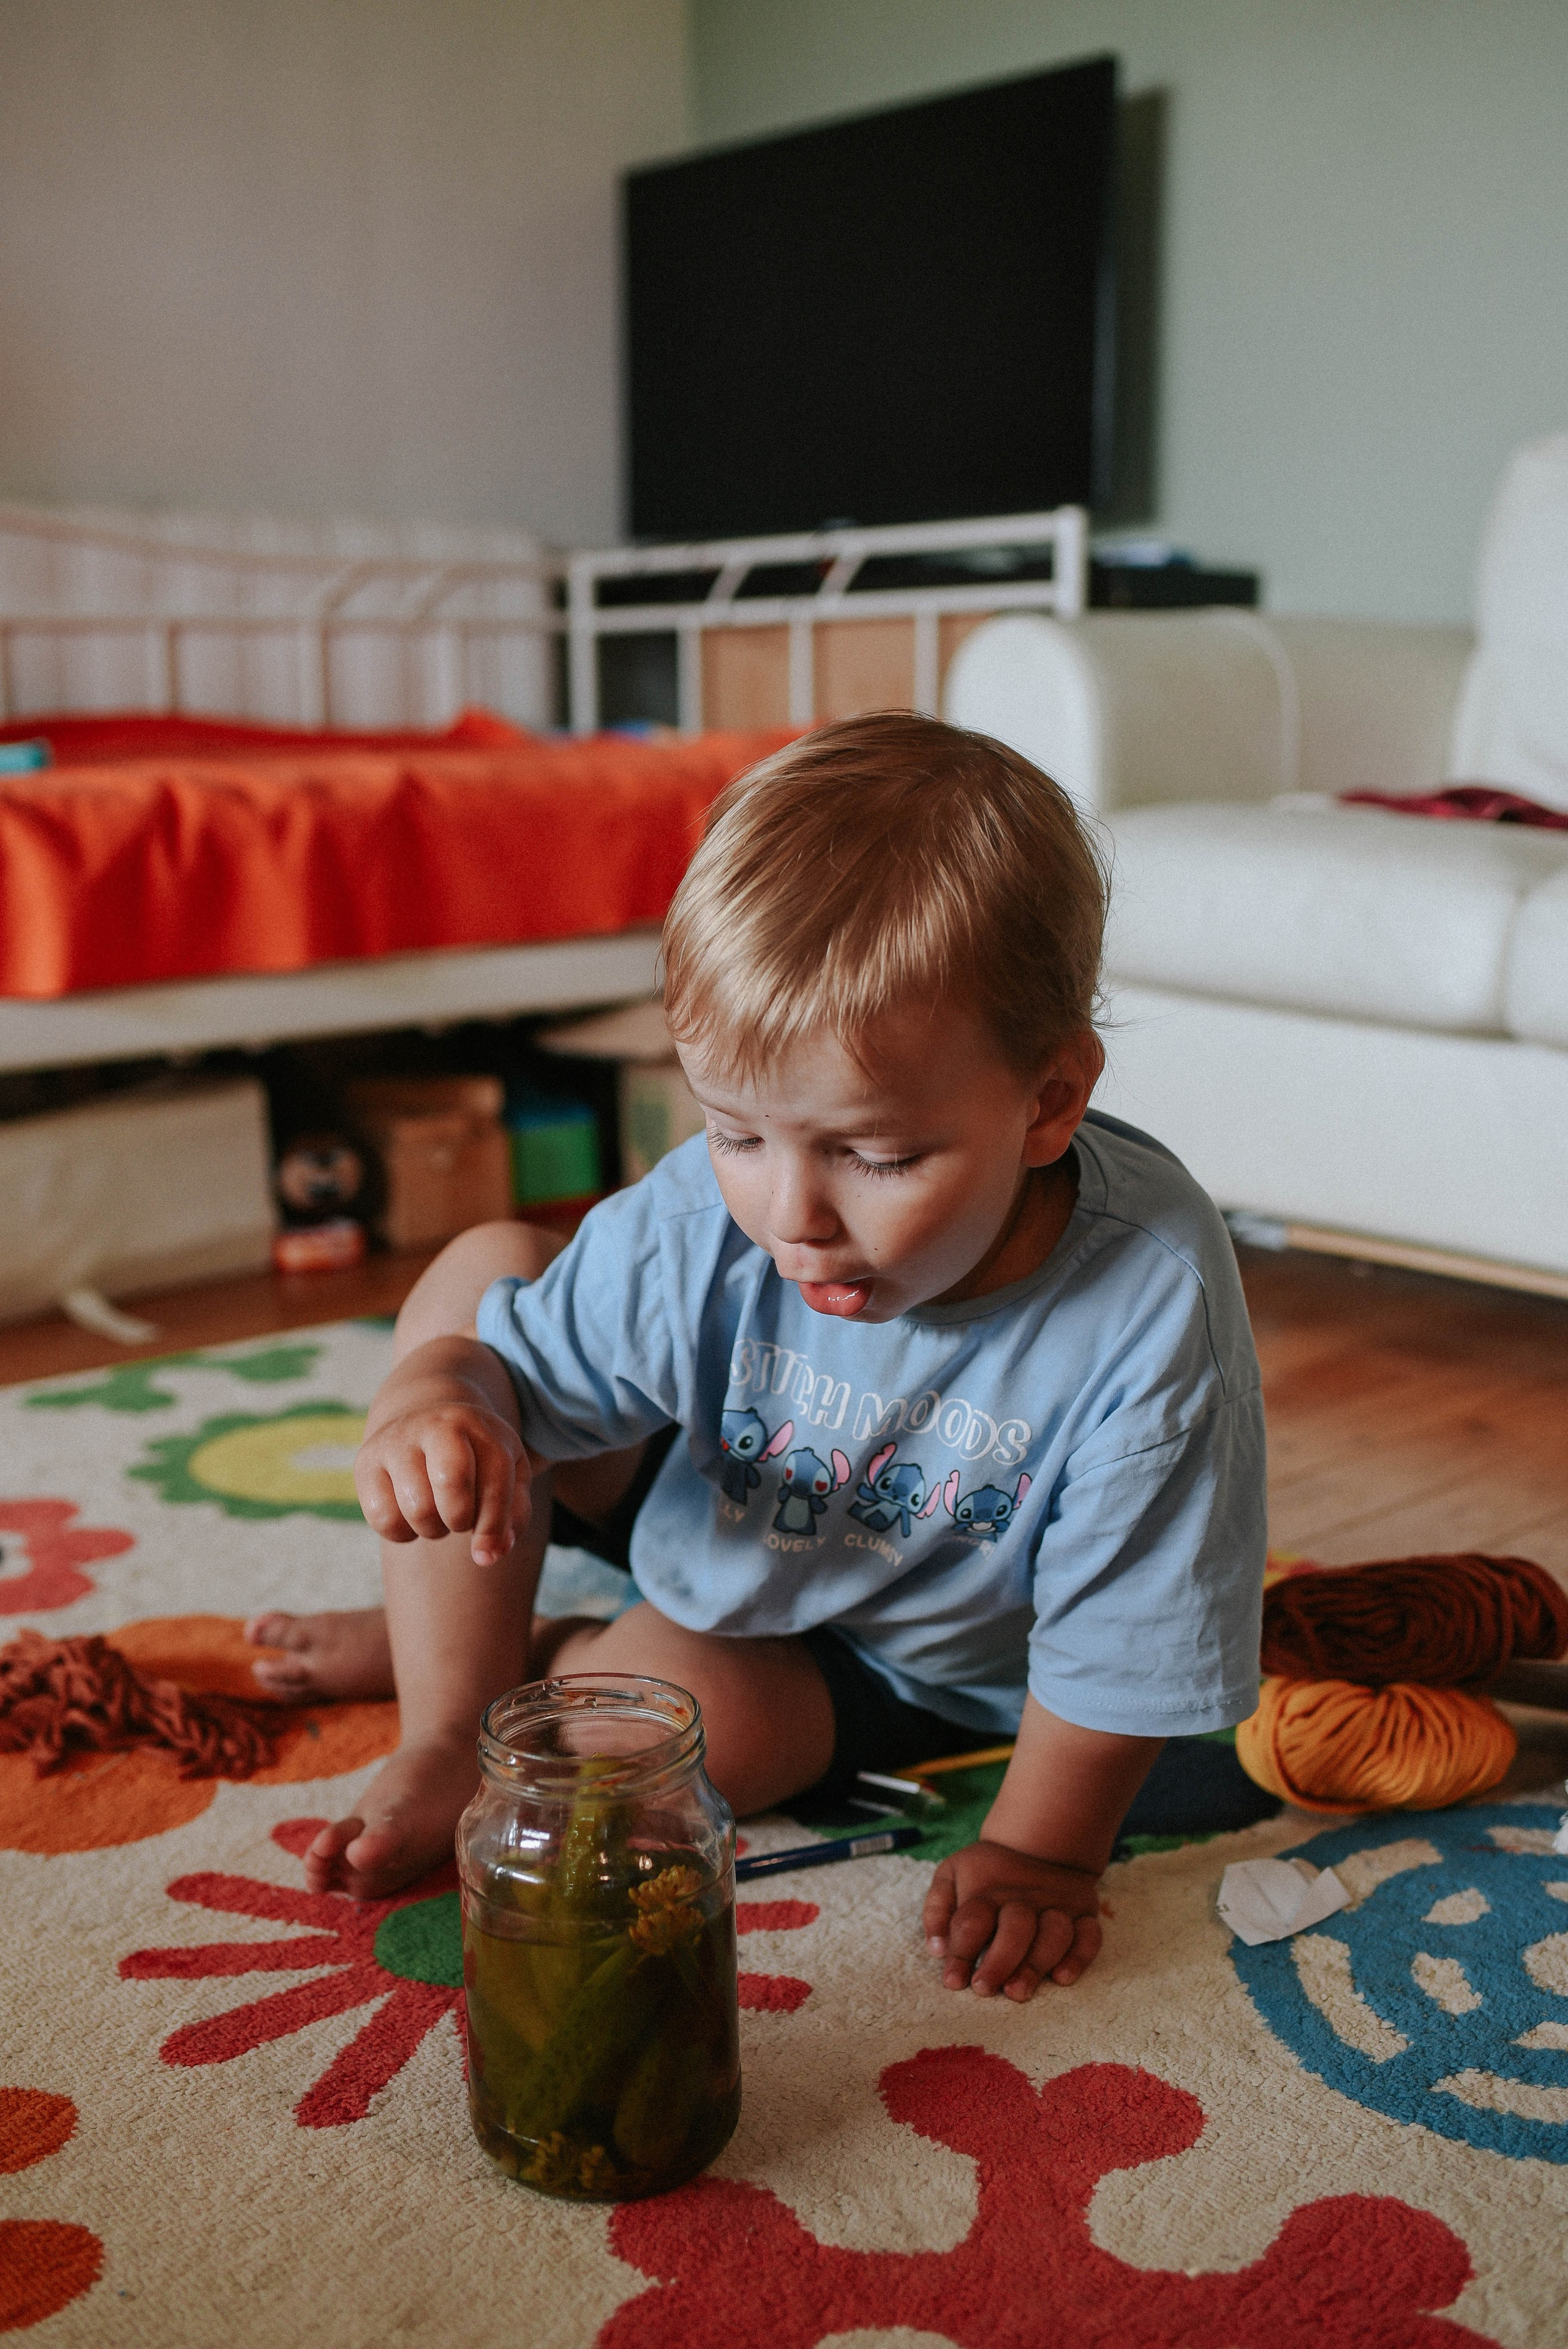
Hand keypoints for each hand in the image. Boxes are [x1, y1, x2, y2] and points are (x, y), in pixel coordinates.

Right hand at [355, 1396, 529, 1566]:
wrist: (424, 1422)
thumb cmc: (475, 1459)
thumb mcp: (506, 1474)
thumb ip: (513, 1514)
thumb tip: (493, 1553)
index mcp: (478, 1427)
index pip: (494, 1482)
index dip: (493, 1527)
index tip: (487, 1555)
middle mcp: (436, 1425)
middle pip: (452, 1483)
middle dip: (460, 1519)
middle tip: (461, 1519)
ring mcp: (397, 1441)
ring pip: (417, 1508)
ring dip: (433, 1529)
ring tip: (437, 1514)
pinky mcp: (366, 1462)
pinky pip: (383, 1518)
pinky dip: (401, 1533)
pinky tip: (410, 1516)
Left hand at [923, 1838, 1101, 2000]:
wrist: (1037, 1842)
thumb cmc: (986, 1871)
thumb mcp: (951, 1874)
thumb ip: (937, 1910)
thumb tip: (937, 1950)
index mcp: (986, 1890)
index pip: (971, 1922)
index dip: (960, 1954)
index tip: (954, 1982)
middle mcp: (1023, 1898)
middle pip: (1015, 1928)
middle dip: (999, 1962)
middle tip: (984, 1989)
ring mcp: (1057, 1905)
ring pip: (1054, 1934)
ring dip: (1036, 1965)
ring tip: (1018, 1991)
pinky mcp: (1084, 1913)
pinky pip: (1089, 1936)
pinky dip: (1079, 1957)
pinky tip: (1062, 1977)